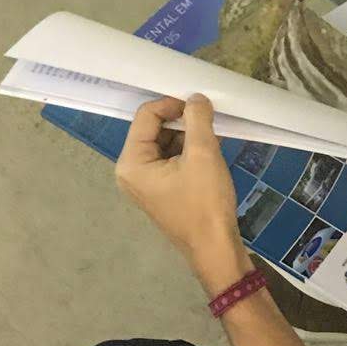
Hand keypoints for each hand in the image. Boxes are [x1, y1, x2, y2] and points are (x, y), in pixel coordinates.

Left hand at [116, 95, 244, 272]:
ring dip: (188, 134)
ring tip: (213, 134)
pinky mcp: (161, 189)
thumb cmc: (204, 202)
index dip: (172, 104)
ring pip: (165, 142)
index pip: (146, 116)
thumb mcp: (203, 154)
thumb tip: (196, 98)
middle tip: (208, 117)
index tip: (199, 102)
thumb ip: (197, 119)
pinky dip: (189, 150)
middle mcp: (131, 171)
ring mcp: (145, 182)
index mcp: (131, 163)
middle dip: (181, 120)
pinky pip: (171, 158)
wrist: (215, 247)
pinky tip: (211, 148)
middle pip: (153, 129)